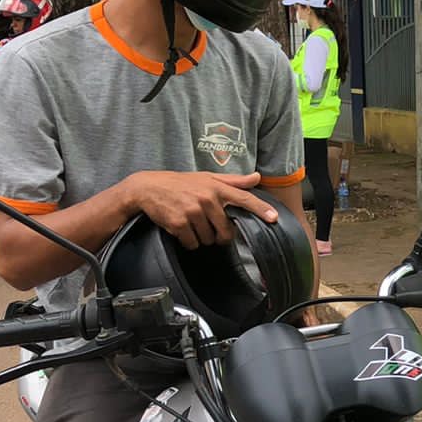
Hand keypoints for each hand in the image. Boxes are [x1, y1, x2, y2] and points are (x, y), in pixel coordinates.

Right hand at [124, 170, 272, 249]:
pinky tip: (181, 228)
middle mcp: (207, 199)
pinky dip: (188, 240)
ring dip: (201, 237)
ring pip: (208, 239)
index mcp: (216, 187)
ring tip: (191, 222)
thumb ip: (233, 181)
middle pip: (225, 230)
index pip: (243, 198)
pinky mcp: (179, 223)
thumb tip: (256, 178)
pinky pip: (193, 243)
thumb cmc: (180, 183)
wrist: (147, 188)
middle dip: (218, 234)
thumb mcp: (207, 178)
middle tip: (207, 225)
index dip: (259, 209)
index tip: (273, 218)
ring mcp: (193, 211)